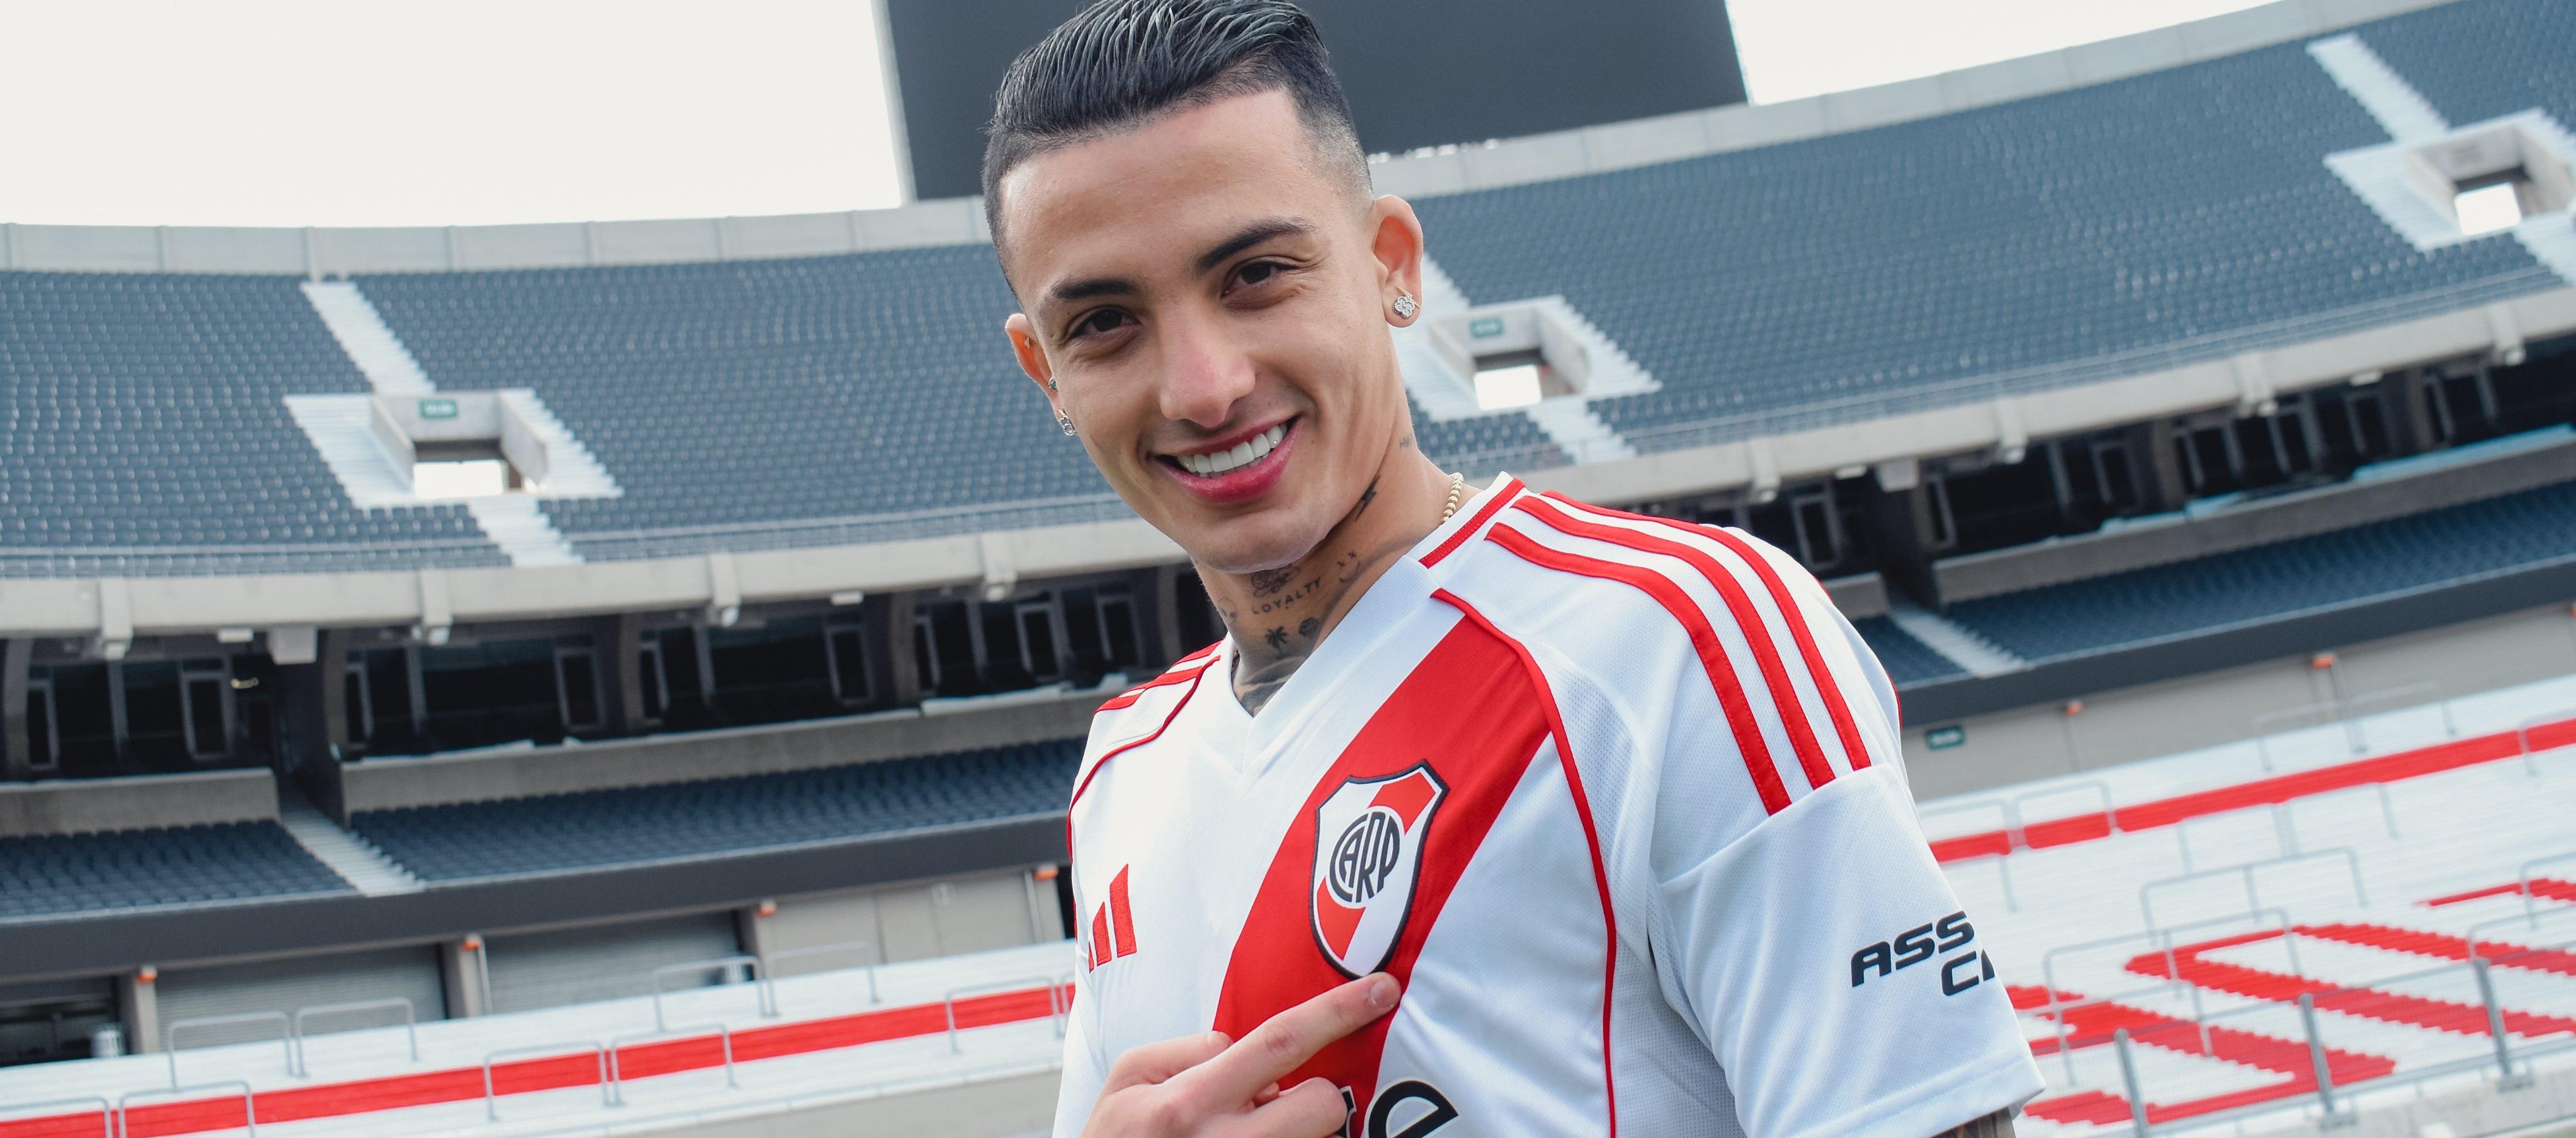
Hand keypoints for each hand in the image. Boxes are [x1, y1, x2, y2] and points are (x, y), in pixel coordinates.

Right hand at [1080, 972, 1399, 1137]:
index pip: (1279, 1043)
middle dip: (1315, 1098)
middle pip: (1321, 1108)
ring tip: (1239, 1133)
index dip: (1337, 1012)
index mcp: (1188, 1102)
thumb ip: (1188, 1050)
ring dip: (1288, 1131)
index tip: (1382, 990)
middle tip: (1272, 1105)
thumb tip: (1241, 1049)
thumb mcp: (1127, 1080)